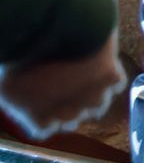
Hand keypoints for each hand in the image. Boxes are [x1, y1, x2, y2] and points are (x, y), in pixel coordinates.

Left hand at [0, 39, 123, 138]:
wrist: (56, 33)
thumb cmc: (24, 59)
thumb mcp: (7, 85)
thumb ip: (17, 97)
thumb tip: (21, 97)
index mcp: (40, 118)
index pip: (44, 128)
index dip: (43, 114)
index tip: (40, 100)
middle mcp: (70, 114)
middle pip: (72, 119)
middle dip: (68, 106)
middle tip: (61, 84)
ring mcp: (93, 98)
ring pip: (97, 104)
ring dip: (90, 93)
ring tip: (82, 74)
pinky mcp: (111, 78)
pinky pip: (115, 82)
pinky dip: (108, 75)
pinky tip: (99, 62)